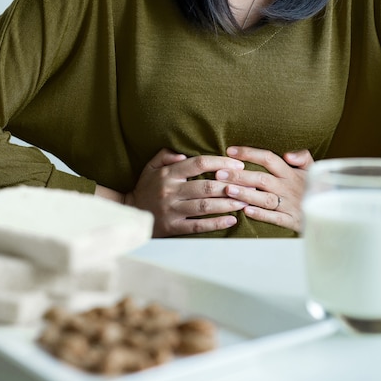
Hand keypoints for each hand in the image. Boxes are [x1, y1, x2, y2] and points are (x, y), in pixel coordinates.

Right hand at [125, 148, 247, 236]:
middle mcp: (171, 191)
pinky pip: (198, 225)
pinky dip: (216, 223)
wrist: (130, 213)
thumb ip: (166, 155)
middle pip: (206, 186)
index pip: (198, 163)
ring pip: (205, 206)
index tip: (238, 164)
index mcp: (168, 174)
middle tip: (250, 185)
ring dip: (228, 204)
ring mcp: (172, 210)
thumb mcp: (151, 167)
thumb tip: (183, 152)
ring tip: (245, 201)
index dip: (221, 162)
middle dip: (231, 185)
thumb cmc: (146, 187)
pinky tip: (232, 220)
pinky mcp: (174, 227)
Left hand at [217, 146, 313, 232]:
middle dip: (239, 175)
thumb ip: (302, 157)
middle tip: (219, 174)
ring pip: (265, 198)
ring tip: (228, 190)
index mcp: (292, 173)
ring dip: (247, 194)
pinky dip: (261, 214)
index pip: (268, 159)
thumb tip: (288, 154)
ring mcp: (290, 204)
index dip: (249, 154)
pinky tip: (246, 211)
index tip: (230, 151)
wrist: (332, 211)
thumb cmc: (316, 188)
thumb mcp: (313, 169)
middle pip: (262, 178)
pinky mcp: (293, 221)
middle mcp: (289, 187)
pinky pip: (275, 218)